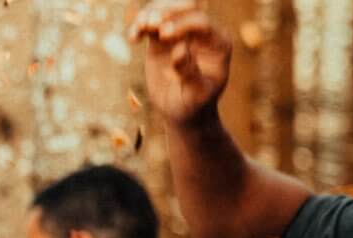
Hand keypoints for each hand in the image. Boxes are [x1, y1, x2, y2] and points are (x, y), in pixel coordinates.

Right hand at [133, 2, 233, 128]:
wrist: (182, 112)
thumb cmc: (195, 104)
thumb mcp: (196, 94)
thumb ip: (190, 72)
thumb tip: (180, 49)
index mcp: (218, 43)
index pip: (202, 23)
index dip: (183, 24)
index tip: (164, 34)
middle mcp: (201, 33)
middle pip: (185, 8)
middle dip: (167, 11)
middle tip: (150, 24)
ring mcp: (181, 33)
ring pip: (166, 10)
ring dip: (151, 14)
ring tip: (140, 27)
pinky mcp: (162, 39)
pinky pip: (150, 24)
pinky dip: (140, 26)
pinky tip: (133, 38)